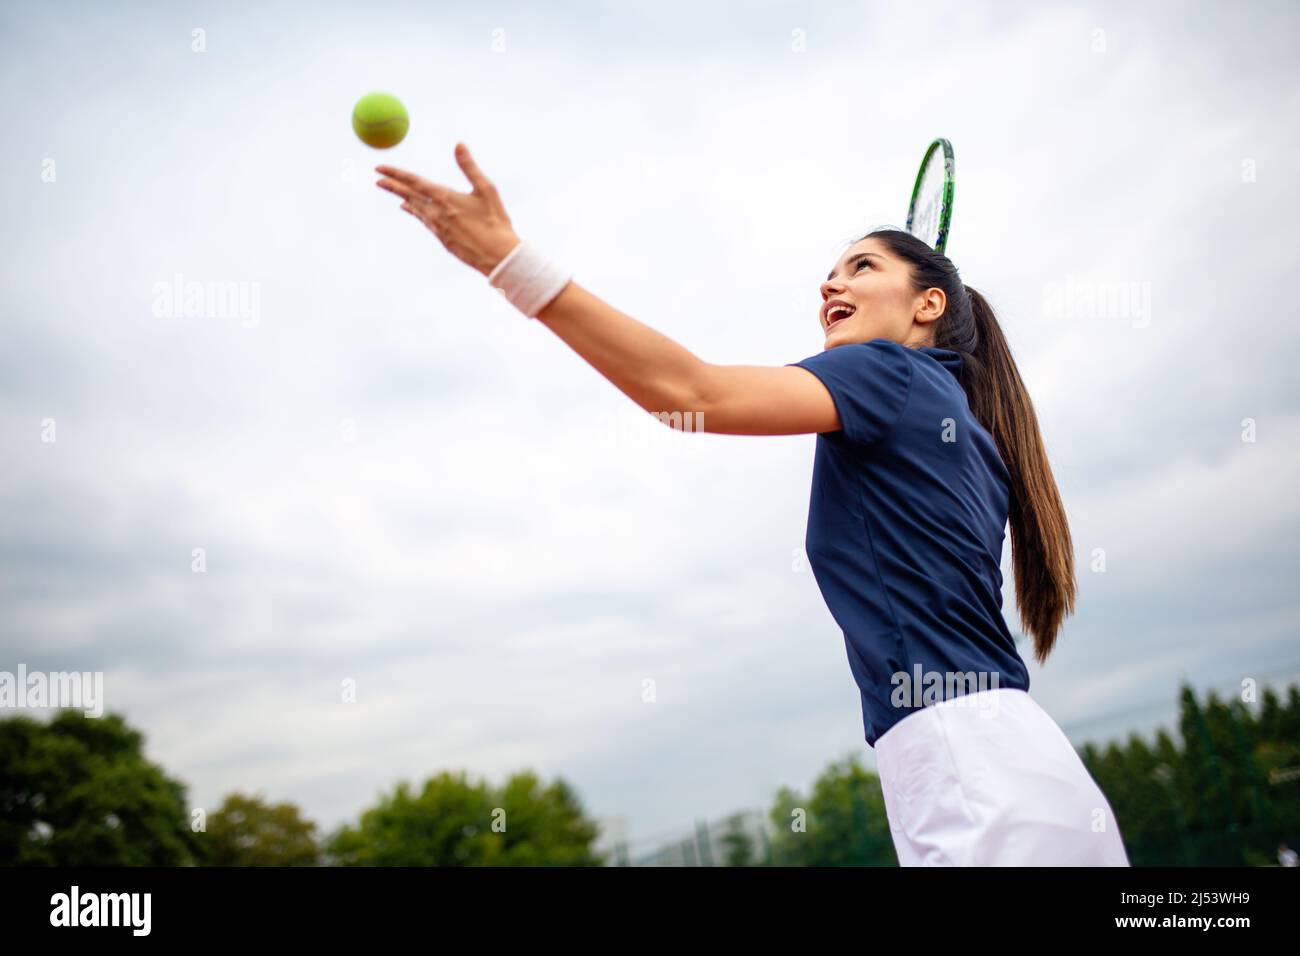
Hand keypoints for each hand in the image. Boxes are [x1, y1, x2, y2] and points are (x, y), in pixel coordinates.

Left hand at [375, 143, 520, 275]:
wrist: (498, 256)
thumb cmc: (495, 222)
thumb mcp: (486, 190)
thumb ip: (469, 166)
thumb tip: (458, 144)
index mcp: (445, 198)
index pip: (413, 182)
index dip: (395, 174)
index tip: (379, 168)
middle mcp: (437, 214)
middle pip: (409, 196)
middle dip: (392, 187)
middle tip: (378, 180)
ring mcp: (438, 229)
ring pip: (417, 210)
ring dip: (405, 200)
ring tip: (396, 195)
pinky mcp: (443, 241)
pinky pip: (425, 223)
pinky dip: (417, 213)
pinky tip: (413, 211)